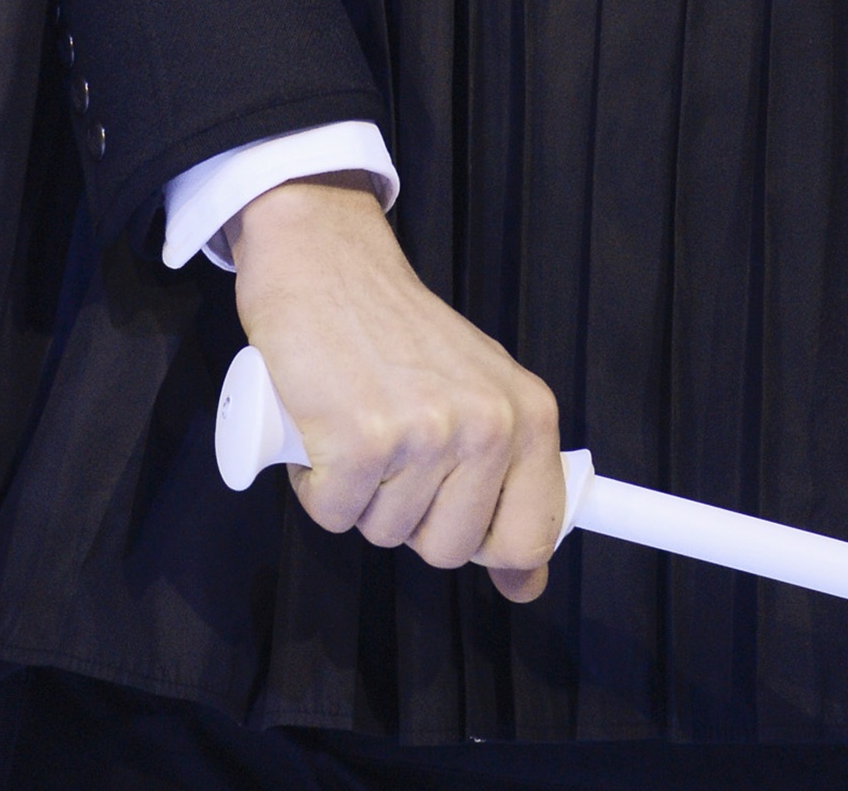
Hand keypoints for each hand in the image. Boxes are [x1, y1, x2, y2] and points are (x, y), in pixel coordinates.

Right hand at [225, 171, 566, 601]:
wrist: (327, 261)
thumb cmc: (396, 333)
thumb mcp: (478, 392)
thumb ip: (509, 481)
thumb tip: (527, 585)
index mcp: (528, 413)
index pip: (532, 535)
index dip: (489, 548)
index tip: (462, 524)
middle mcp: (488, 423)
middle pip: (448, 550)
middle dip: (407, 515)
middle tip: (392, 446)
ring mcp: (427, 432)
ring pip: (385, 534)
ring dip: (359, 492)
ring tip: (358, 421)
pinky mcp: (362, 439)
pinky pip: (333, 514)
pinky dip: (315, 481)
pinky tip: (323, 424)